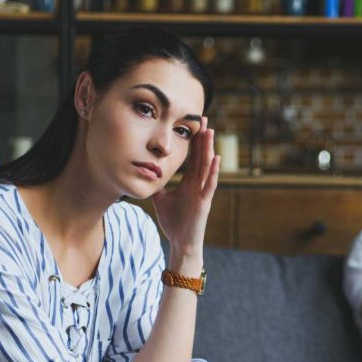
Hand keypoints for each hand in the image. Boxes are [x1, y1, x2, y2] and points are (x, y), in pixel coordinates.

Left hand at [151, 117, 219, 258]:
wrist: (181, 243)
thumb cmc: (174, 223)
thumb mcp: (161, 200)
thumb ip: (157, 186)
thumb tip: (145, 175)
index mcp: (190, 182)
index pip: (193, 157)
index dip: (194, 140)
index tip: (193, 124)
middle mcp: (198, 184)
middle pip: (202, 156)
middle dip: (202, 137)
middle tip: (204, 118)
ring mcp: (203, 192)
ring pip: (207, 166)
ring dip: (209, 148)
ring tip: (210, 132)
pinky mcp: (204, 202)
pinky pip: (210, 184)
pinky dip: (213, 171)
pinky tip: (215, 158)